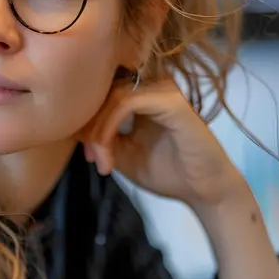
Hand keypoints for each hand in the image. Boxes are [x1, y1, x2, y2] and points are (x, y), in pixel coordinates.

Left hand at [80, 78, 246, 208]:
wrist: (205, 191)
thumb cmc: (169, 173)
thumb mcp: (124, 155)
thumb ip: (102, 138)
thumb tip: (74, 127)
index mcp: (143, 96)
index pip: (104, 94)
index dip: (86, 122)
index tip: (88, 156)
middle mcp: (153, 87)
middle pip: (104, 92)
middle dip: (90, 127)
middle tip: (92, 159)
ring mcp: (163, 90)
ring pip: (112, 96)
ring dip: (99, 131)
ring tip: (101, 161)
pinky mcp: (170, 100)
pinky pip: (127, 103)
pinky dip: (110, 128)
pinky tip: (110, 154)